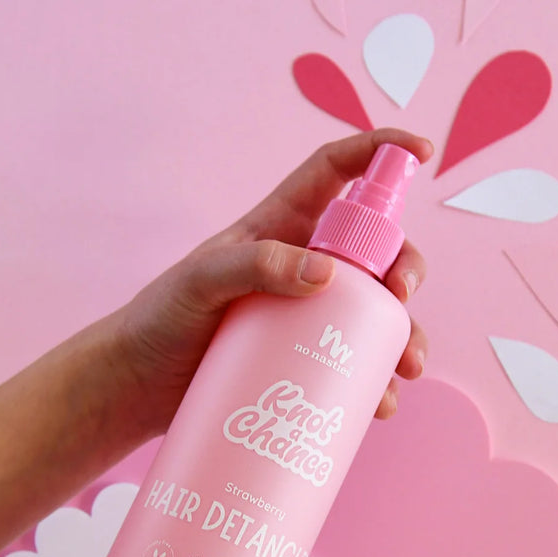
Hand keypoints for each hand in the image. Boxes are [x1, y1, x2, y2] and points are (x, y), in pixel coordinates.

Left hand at [114, 128, 432, 434]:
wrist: (138, 386)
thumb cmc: (161, 320)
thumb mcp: (200, 280)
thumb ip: (255, 263)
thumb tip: (325, 273)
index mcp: (280, 226)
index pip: (336, 173)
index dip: (379, 151)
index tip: (419, 152)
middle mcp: (303, 265)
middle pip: (376, 251)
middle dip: (405, 268)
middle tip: (400, 297)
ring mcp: (307, 316)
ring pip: (376, 314)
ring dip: (404, 336)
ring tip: (405, 369)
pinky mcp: (305, 360)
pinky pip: (356, 366)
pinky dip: (378, 384)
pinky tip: (381, 404)